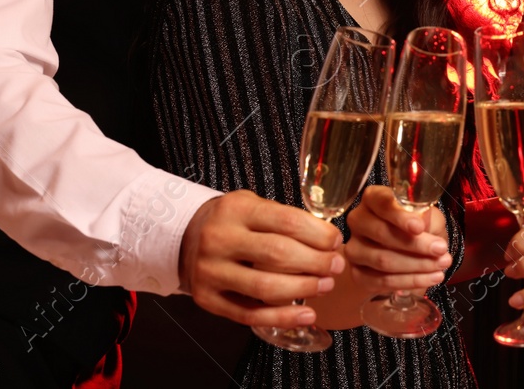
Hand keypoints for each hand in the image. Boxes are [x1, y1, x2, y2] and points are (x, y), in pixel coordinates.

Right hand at [179, 190, 345, 325]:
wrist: (186, 237)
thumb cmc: (232, 222)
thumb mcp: (252, 206)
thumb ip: (284, 219)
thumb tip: (328, 241)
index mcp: (236, 209)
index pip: (286, 221)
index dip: (318, 234)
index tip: (336, 242)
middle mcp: (219, 239)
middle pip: (278, 254)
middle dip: (316, 263)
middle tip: (337, 266)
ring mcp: (210, 271)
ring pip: (265, 287)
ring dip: (303, 289)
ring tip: (326, 286)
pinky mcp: (207, 299)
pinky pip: (249, 314)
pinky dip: (282, 317)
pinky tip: (306, 314)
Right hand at [344, 185, 452, 295]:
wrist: (408, 254)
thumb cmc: (418, 227)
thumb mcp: (427, 216)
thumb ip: (425, 216)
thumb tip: (421, 222)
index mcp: (373, 198)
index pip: (382, 203)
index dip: (400, 216)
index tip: (419, 227)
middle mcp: (358, 220)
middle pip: (382, 234)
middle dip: (416, 245)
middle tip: (441, 250)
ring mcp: (354, 248)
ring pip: (383, 260)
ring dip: (417, 265)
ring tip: (441, 265)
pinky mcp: (357, 274)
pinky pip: (382, 281)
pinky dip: (410, 281)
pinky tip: (430, 278)